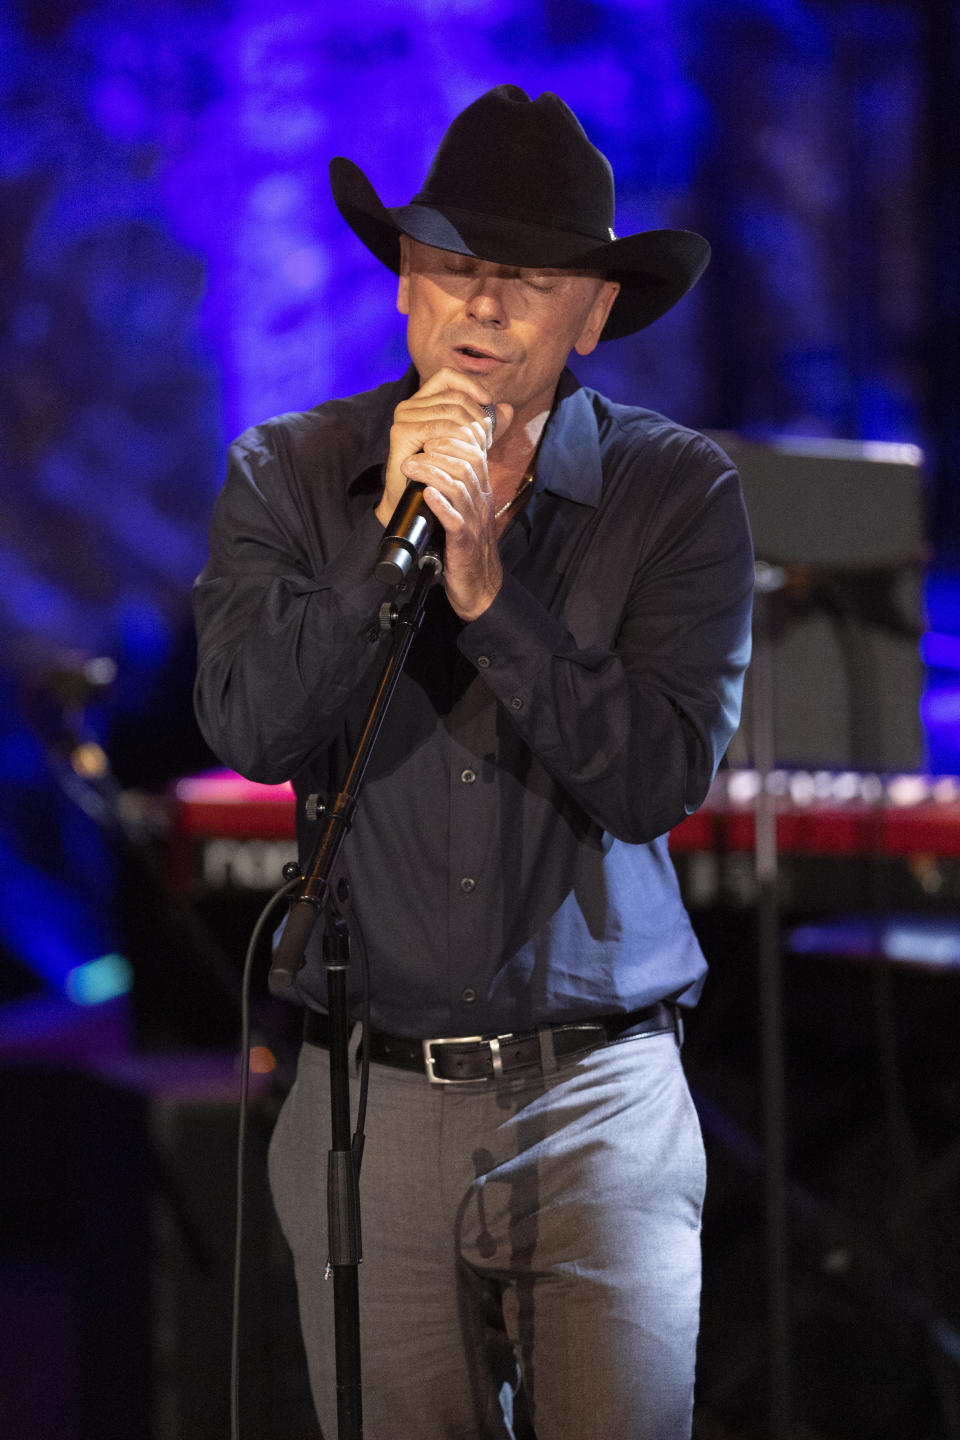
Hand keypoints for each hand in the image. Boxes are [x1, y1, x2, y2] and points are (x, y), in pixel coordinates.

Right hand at [377, 368, 496, 526]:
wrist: (417, 503)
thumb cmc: (441, 473)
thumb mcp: (467, 444)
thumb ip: (485, 426)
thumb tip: (508, 408)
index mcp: (422, 402)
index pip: (447, 376)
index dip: (470, 384)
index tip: (488, 401)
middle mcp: (409, 406)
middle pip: (454, 397)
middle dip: (477, 417)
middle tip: (486, 441)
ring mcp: (403, 418)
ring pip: (450, 412)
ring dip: (471, 431)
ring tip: (478, 451)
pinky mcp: (402, 432)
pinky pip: (439, 427)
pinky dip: (458, 438)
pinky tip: (464, 453)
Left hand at [379, 370, 511, 620]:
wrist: (479, 588)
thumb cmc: (466, 546)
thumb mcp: (464, 509)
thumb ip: (456, 483)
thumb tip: (441, 456)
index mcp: (480, 491)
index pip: (474, 452)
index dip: (455, 436)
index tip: (431, 433)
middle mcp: (480, 502)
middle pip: (468, 463)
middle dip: (442, 449)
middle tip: (419, 445)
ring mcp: (473, 522)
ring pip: (460, 486)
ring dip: (434, 472)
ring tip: (411, 467)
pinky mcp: (464, 543)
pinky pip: (455, 520)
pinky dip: (441, 504)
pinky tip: (427, 495)